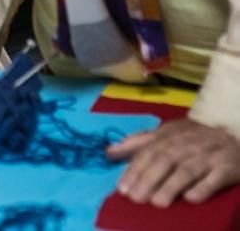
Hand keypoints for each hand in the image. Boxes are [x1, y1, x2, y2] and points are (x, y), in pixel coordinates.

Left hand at [108, 119, 239, 206]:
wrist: (235, 136)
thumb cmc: (195, 138)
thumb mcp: (167, 134)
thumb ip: (139, 143)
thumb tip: (109, 152)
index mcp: (171, 134)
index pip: (149, 151)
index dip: (135, 169)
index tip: (122, 188)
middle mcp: (188, 143)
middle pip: (165, 160)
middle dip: (148, 179)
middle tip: (136, 198)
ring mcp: (209, 155)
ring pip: (187, 170)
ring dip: (171, 186)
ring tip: (157, 203)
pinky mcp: (228, 167)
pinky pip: (215, 179)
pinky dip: (202, 188)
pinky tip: (190, 199)